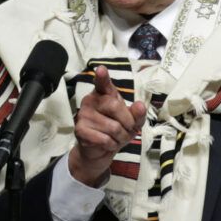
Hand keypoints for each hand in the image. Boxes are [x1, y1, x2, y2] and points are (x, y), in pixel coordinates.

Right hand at [69, 65, 145, 186]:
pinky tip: (107, 143)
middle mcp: (91, 100)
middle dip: (128, 122)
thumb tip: (140, 105)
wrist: (100, 150)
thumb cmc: (116, 131)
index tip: (102, 70)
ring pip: (113, 127)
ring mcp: (84, 114)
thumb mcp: (132, 122)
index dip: (102, 76)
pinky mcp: (80, 129)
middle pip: (115, 106)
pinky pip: (105, 138)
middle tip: (128, 129)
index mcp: (104, 93)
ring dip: (121, 137)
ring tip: (117, 138)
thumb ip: (138, 113)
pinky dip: (112, 144)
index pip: (103, 83)